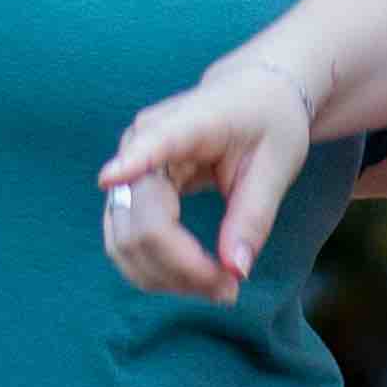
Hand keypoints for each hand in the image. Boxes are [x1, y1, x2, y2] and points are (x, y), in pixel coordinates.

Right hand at [95, 49, 324, 301]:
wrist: (252, 96)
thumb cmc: (268, 122)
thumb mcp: (276, 166)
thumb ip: (253, 217)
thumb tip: (235, 269)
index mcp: (186, 122)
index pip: (151, 143)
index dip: (129, 161)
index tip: (109, 176)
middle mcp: (141, 142)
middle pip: (140, 220)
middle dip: (180, 268)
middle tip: (230, 290)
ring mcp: (128, 169)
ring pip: (125, 241)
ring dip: (166, 277)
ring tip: (218, 288)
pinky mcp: (128, 193)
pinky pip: (128, 242)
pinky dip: (158, 271)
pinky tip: (194, 279)